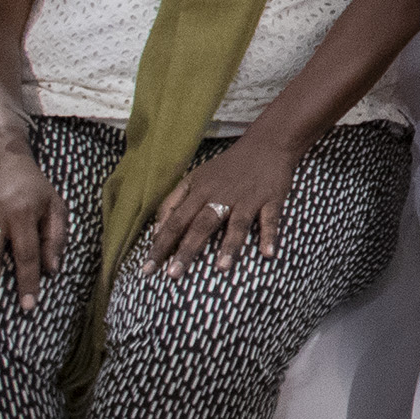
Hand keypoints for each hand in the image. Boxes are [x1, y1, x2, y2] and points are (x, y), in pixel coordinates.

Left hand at [148, 136, 296, 270]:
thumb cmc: (226, 168)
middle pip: (202, 224)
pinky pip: (270, 219)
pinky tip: (267, 254)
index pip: (175, 221)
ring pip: (237, 223)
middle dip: (187, 249)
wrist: (266, 144)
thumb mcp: (195, 179)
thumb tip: (156, 232)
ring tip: (222, 268)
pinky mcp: (271, 198)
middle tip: (174, 274)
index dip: (161, 245)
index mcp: (200, 191)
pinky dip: (269, 235)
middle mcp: (222, 196)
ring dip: (230, 245)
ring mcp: (248, 198)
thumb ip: (174, 202)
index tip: (148, 268)